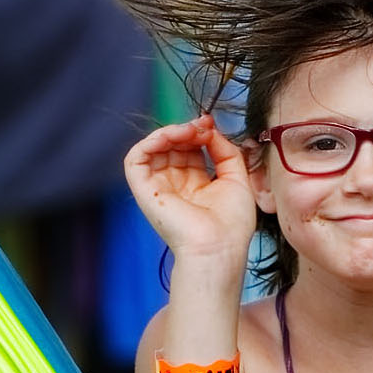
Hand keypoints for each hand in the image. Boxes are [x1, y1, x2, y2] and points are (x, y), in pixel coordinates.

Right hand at [124, 114, 257, 265]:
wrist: (219, 246)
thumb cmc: (232, 224)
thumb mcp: (237, 177)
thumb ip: (225, 149)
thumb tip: (210, 128)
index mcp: (196, 185)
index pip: (190, 149)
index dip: (198, 133)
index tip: (210, 125)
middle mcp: (176, 185)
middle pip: (173, 146)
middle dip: (187, 130)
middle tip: (202, 127)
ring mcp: (159, 187)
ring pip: (153, 148)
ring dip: (170, 132)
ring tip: (188, 132)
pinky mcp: (144, 190)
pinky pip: (136, 158)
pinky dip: (150, 141)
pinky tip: (170, 137)